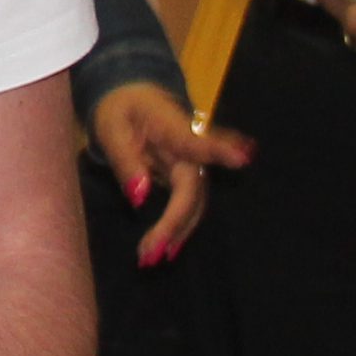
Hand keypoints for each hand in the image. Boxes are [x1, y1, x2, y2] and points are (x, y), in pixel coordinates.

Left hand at [84, 79, 248, 269]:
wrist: (134, 96)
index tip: (243, 158)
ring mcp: (192, 163)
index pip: (199, 142)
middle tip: (152, 254)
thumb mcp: (111, 130)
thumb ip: (125, 161)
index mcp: (172, 127)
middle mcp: (190, 148)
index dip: (222, 151)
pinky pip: (187, 205)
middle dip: (176, 223)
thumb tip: (139, 198)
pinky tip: (163, 250)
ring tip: (150, 258)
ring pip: (193, 202)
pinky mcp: (187, 176)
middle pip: (193, 189)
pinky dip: (176, 228)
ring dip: (176, 232)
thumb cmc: (122, 110)